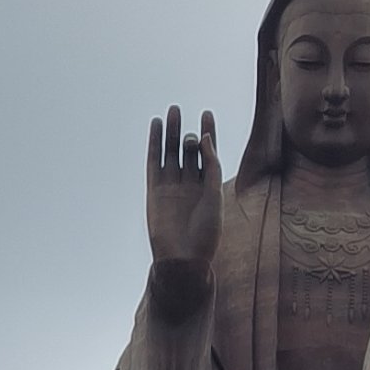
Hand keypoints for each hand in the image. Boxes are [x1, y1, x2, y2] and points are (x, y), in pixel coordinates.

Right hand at [146, 106, 222, 288]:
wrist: (184, 258)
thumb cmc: (205, 233)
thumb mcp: (215, 195)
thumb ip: (212, 165)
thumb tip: (204, 137)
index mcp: (208, 186)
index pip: (208, 153)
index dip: (208, 132)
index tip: (207, 113)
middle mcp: (189, 183)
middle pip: (188, 150)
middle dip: (187, 131)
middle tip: (185, 111)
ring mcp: (171, 186)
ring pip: (171, 153)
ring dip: (171, 132)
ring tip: (172, 111)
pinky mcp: (154, 190)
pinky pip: (154, 162)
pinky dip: (154, 144)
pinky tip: (155, 127)